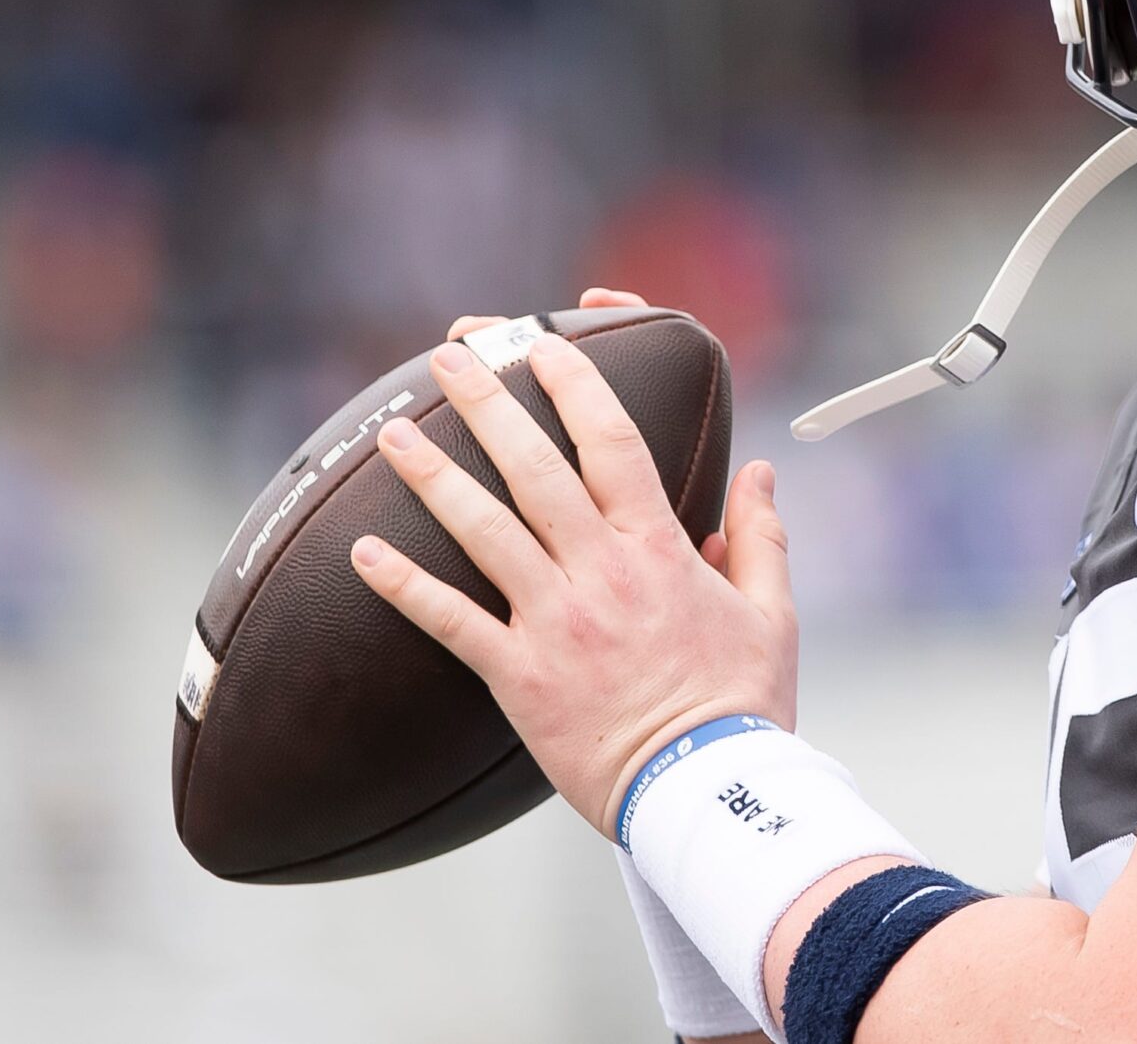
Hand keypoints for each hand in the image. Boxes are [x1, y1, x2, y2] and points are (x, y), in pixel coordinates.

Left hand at [351, 305, 797, 830]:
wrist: (708, 791)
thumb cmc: (744, 706)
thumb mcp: (773, 613)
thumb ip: (761, 536)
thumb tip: (759, 472)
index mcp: (663, 550)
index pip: (614, 444)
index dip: (576, 386)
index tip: (546, 344)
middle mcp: (604, 573)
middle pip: (535, 469)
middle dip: (490, 404)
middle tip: (452, 358)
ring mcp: (557, 622)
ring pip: (484, 530)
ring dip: (434, 475)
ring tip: (395, 431)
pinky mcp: (521, 677)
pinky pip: (452, 621)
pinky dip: (404, 586)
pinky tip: (363, 551)